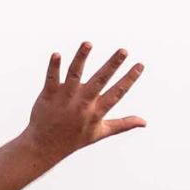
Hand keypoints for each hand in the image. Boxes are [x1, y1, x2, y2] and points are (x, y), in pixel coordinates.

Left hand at [17, 41, 146, 163]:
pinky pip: (51, 78)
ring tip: (88, 43)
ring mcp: (65, 98)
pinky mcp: (49, 94)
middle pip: (99, 80)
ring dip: (81, 58)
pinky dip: (54, 66)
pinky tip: (57, 54)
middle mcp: (82, 104)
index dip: (129, 79)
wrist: (45, 146)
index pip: (117, 93)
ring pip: (74, 75)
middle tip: (123, 50)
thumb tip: (144, 122)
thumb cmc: (74, 138)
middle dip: (112, 65)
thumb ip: (123, 124)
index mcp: (96, 112)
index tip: (140, 65)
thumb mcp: (100, 132)